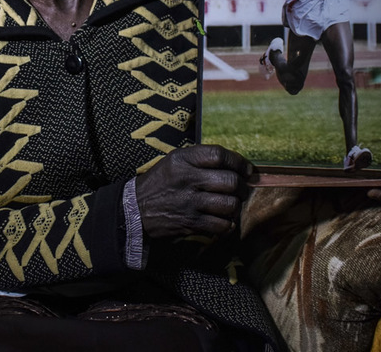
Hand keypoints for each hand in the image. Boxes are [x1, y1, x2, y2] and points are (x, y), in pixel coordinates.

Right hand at [135, 145, 252, 239]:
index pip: (219, 155)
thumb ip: (200, 159)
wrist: (134, 210)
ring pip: (229, 204)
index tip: (246, 170)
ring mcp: (189, 202)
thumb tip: (234, 165)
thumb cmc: (159, 183)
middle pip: (229, 180)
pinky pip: (221, 225)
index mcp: (182, 159)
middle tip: (241, 190)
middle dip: (241, 187)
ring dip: (235, 207)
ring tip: (231, 206)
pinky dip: (227, 225)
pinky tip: (224, 222)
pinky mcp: (190, 222)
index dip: (238, 162)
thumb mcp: (173, 161)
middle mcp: (187, 179)